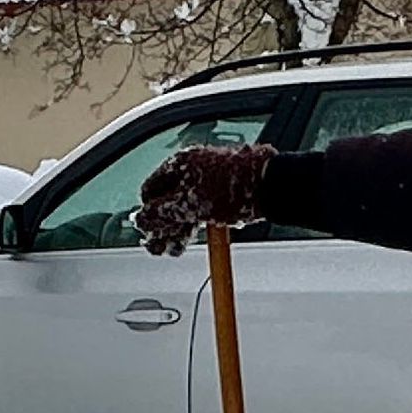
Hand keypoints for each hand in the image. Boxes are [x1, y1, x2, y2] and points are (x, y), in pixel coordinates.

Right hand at [133, 141, 276, 258]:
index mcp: (178, 164)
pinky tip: (190, 239)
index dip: (147, 212)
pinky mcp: (221, 193)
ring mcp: (207, 181)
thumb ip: (160, 213)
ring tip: (175, 248)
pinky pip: (200, 210)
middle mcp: (191, 169)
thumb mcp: (188, 204)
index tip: (150, 232)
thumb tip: (141, 220)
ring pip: (184, 208)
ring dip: (176, 230)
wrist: (270, 186)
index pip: (150, 190)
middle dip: (162, 226)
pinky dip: (193, 225)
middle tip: (160, 246)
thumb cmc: (232, 188)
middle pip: (166, 201)